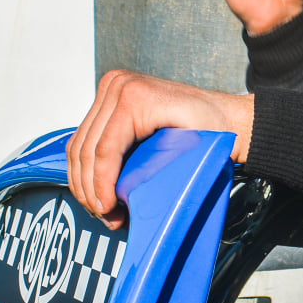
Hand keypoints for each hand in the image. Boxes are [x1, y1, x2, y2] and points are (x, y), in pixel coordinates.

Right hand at [66, 70, 253, 228]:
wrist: (224, 114)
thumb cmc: (214, 130)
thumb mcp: (189, 148)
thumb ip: (154, 167)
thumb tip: (124, 197)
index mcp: (135, 96)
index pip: (104, 149)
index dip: (100, 185)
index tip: (107, 211)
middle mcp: (118, 86)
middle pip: (87, 148)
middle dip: (90, 188)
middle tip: (105, 216)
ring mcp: (110, 89)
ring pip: (79, 145)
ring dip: (83, 181)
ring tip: (101, 208)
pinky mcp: (108, 98)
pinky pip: (85, 137)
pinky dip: (85, 166)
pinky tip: (96, 188)